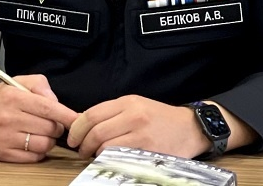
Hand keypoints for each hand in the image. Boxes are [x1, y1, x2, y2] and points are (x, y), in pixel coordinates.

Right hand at [0, 75, 78, 162]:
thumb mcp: (16, 82)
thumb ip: (39, 85)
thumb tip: (56, 101)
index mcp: (13, 97)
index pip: (47, 108)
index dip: (66, 115)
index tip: (78, 119)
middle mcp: (8, 118)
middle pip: (49, 128)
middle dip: (57, 126)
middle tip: (52, 123)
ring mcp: (5, 138)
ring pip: (43, 144)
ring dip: (49, 140)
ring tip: (42, 133)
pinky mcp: (3, 154)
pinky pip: (33, 158)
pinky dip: (38, 152)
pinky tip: (32, 142)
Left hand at [66, 95, 209, 158]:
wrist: (190, 128)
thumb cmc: (161, 119)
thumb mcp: (137, 106)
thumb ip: (113, 113)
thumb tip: (85, 125)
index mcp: (128, 102)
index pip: (92, 113)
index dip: (77, 128)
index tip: (73, 137)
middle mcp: (133, 115)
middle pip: (95, 130)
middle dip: (82, 144)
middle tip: (81, 151)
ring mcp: (140, 133)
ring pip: (104, 144)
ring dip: (94, 153)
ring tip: (94, 156)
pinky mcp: (146, 149)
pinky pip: (118, 156)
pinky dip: (108, 159)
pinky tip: (108, 160)